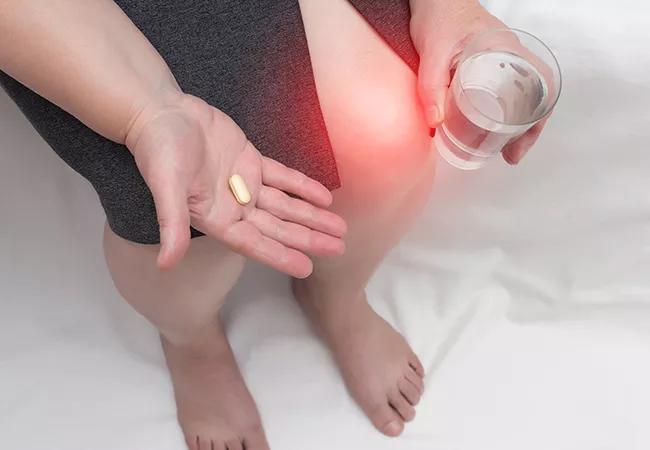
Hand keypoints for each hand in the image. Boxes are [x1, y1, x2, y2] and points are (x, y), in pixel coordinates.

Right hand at [125, 92, 346, 276]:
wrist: (161, 113)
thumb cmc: (158, 151)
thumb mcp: (166, 188)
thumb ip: (172, 225)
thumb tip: (164, 264)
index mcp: (215, 218)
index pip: (254, 243)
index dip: (280, 255)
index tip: (306, 267)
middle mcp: (233, 206)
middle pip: (278, 227)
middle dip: (308, 238)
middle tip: (338, 248)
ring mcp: (244, 184)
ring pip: (285, 205)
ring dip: (312, 216)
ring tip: (339, 228)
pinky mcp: (251, 162)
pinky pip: (283, 177)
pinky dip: (303, 186)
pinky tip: (324, 197)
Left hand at [410, 0, 547, 163]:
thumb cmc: (439, 15)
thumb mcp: (433, 53)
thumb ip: (431, 87)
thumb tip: (435, 124)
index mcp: (508, 51)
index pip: (540, 87)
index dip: (538, 119)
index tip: (521, 143)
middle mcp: (511, 56)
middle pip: (535, 99)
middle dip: (528, 131)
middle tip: (511, 155)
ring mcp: (502, 61)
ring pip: (522, 98)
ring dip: (517, 125)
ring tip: (503, 149)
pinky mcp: (489, 65)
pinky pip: (507, 92)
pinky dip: (504, 113)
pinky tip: (488, 129)